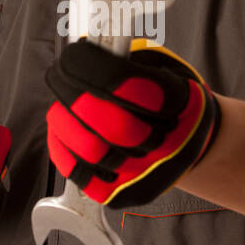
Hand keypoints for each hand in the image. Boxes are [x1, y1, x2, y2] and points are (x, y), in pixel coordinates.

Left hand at [44, 37, 220, 207]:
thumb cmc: (164, 96)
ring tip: (62, 102)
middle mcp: (172, 147)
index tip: (73, 53)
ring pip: (92, 151)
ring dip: (64, 119)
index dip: (95, 69)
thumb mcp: (161, 65)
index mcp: (185, 105)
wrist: (184, 141)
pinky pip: (80, 174)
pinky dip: (63, 146)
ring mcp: (148, 176)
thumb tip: (83, 49)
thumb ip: (127, 57)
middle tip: (59, 73)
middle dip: (74, 92)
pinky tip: (65, 127)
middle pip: (113, 125)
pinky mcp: (123, 196)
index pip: (138, 89)